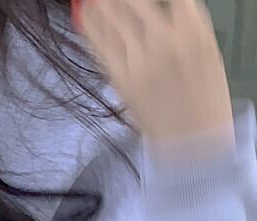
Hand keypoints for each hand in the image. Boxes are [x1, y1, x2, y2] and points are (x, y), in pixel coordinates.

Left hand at [73, 0, 234, 158]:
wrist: (193, 141)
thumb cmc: (204, 98)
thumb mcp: (205, 52)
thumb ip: (183, 24)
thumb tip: (161, 7)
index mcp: (193, 30)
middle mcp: (165, 41)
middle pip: (134, 2)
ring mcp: (139, 61)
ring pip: (113, 20)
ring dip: (101, 4)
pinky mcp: (120, 80)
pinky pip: (101, 47)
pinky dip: (90, 26)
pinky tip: (82, 12)